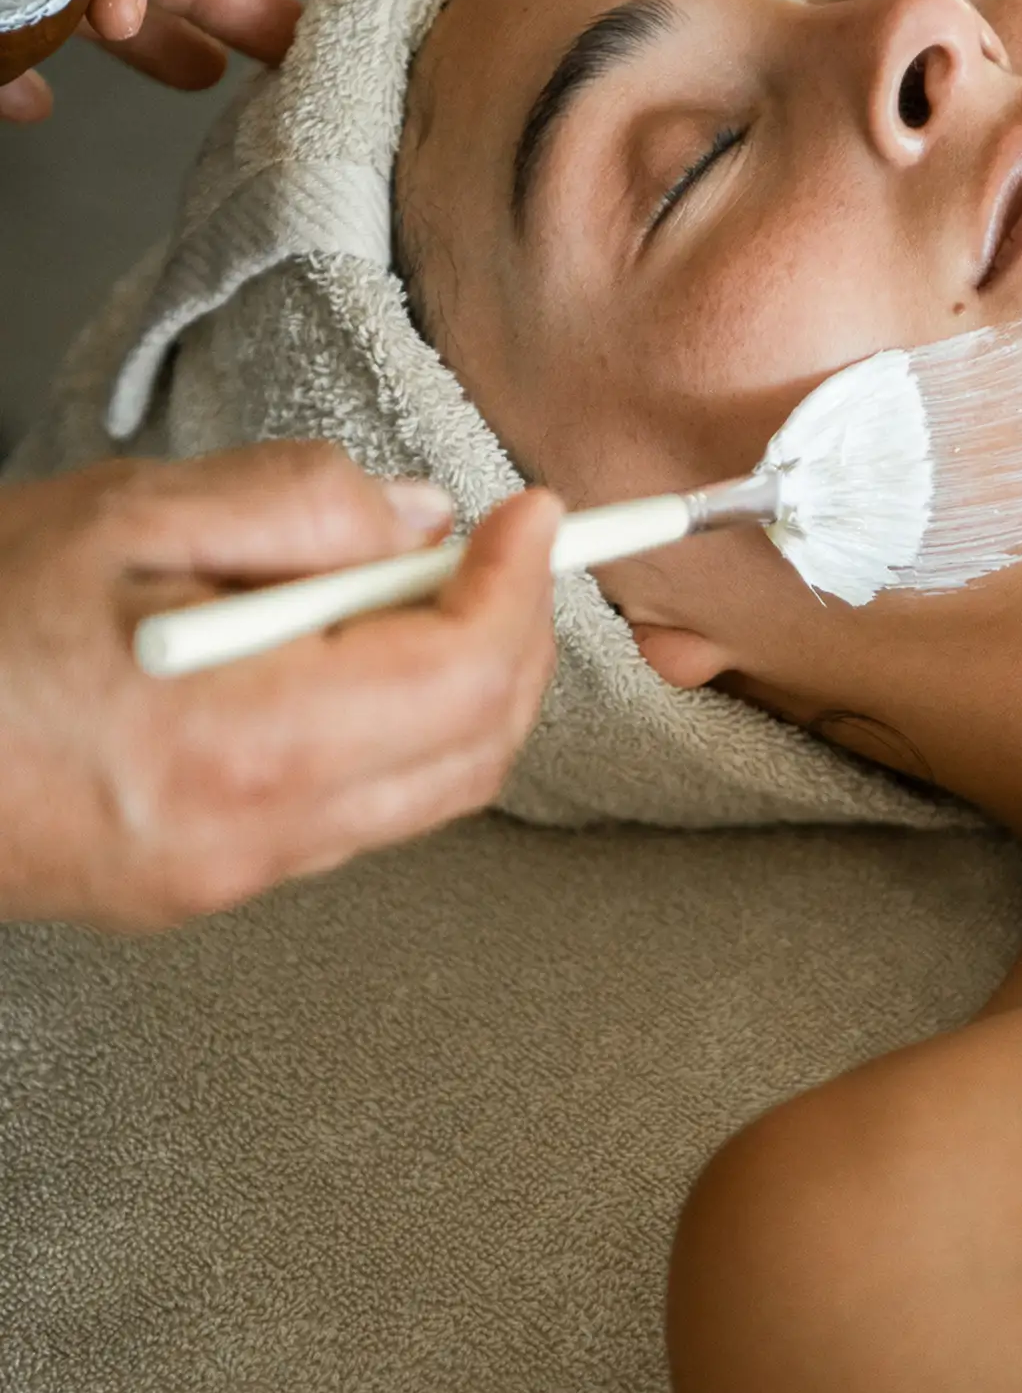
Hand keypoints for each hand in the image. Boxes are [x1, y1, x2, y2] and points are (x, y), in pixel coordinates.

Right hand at [0, 445, 561, 930]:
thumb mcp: (115, 517)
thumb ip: (286, 507)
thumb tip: (409, 517)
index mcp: (240, 740)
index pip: (459, 673)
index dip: (520, 586)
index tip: (535, 520)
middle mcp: (255, 832)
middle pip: (474, 749)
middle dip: (515, 640)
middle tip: (501, 555)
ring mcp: (234, 874)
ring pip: (426, 790)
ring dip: (456, 686)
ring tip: (404, 591)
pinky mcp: (209, 885)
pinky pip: (355, 812)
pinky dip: (391, 729)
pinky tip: (337, 656)